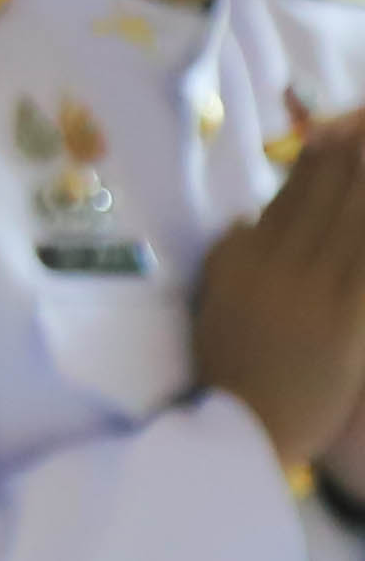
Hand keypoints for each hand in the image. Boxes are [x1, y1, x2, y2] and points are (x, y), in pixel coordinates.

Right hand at [203, 125, 364, 467]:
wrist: (245, 431)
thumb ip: (229, 261)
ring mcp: (311, 288)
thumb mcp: (211, 308)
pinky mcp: (346, 315)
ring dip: (363, 183)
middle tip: (361, 129)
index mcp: (236, 261)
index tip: (330, 136)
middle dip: (345, 160)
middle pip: (318, 198)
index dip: (310, 166)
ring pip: (349, 219)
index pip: (280, 201)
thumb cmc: (228, 375)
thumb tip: (250, 218)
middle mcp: (270, 265)